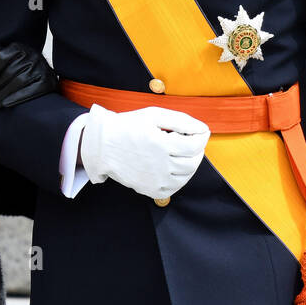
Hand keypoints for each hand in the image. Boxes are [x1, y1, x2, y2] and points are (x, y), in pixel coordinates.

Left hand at [0, 42, 58, 109]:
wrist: (45, 73)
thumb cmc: (20, 66)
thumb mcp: (8, 57)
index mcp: (19, 48)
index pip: (1, 58)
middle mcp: (32, 55)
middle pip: (9, 73)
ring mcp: (42, 68)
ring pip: (18, 82)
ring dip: (2, 95)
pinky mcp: (48, 81)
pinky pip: (32, 90)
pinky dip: (18, 97)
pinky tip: (6, 104)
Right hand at [79, 104, 209, 199]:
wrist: (102, 146)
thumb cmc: (128, 126)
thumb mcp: (154, 115)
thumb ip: (181, 120)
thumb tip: (203, 129)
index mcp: (161, 145)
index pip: (196, 145)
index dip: (202, 136)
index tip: (200, 131)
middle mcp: (160, 166)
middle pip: (193, 161)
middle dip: (197, 149)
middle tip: (189, 140)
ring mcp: (155, 181)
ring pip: (186, 176)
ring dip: (190, 162)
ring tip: (181, 151)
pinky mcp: (150, 190)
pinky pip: (175, 187)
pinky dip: (180, 177)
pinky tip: (172, 165)